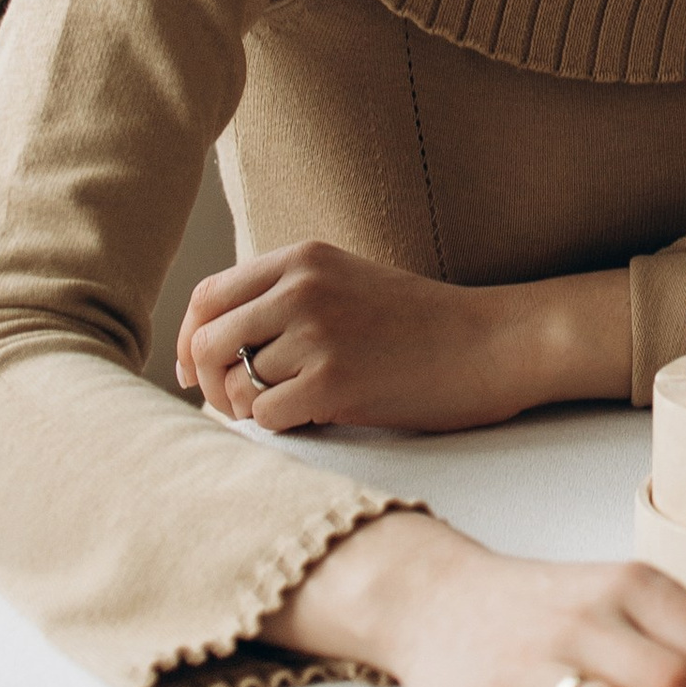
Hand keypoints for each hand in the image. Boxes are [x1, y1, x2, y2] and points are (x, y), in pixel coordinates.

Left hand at [179, 244, 627, 431]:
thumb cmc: (423, 324)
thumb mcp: (349, 283)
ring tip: (291, 409)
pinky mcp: (332, 383)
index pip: (209, 297)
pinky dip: (280, 427)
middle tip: (234, 405)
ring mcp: (316, 335)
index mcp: (302, 259)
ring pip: (236, 385)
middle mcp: (301, 289)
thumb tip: (213, 345)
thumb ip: (287, 298)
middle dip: (211, 382)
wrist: (493, 343)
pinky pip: (265, 417)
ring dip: (252, 408)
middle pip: (210, 342)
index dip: (191, 340)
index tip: (195, 371)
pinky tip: (315, 418)